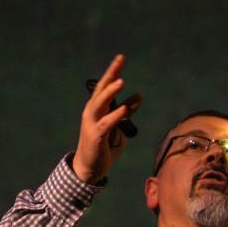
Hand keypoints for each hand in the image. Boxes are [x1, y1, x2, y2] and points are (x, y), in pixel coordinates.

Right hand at [73, 54, 129, 184]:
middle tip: (120, 59)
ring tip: (121, 81)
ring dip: (111, 92)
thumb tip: (138, 97)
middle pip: (101, 89)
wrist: (88, 169)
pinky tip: (125, 109)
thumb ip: (126, 112)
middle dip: (111, 73)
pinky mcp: (96, 136)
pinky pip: (106, 124)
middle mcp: (92, 112)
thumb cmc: (103, 147)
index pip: (104, 86)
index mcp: (96, 108)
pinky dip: (115, 116)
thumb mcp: (118, 126)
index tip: (121, 58)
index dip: (112, 71)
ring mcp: (92, 124)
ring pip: (100, 104)